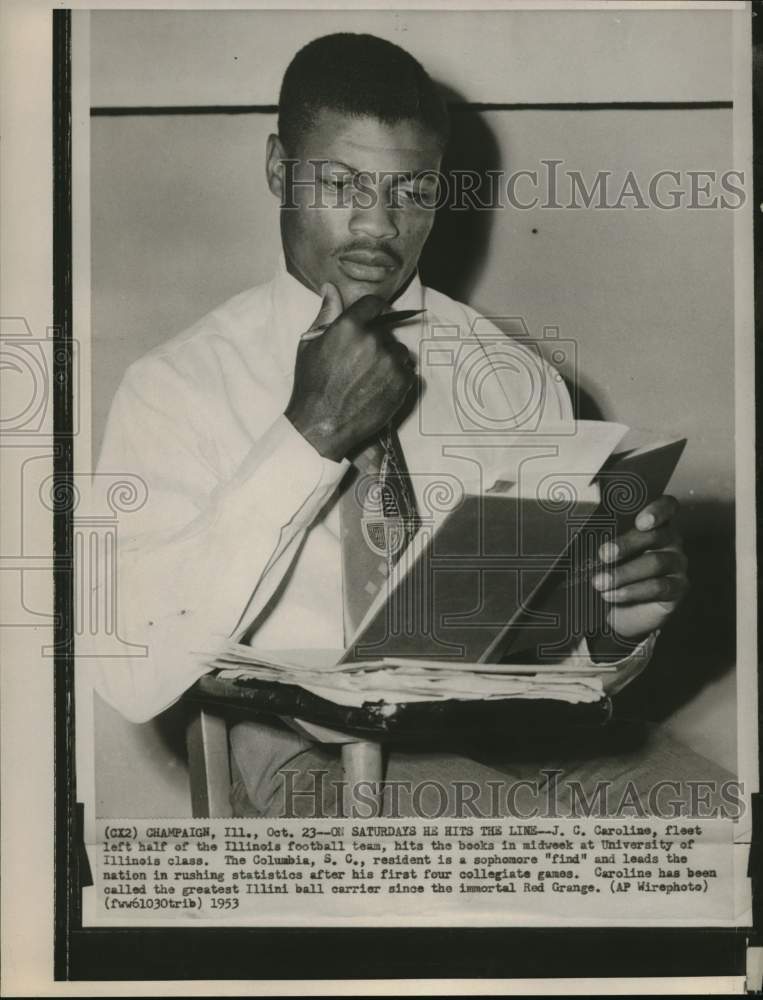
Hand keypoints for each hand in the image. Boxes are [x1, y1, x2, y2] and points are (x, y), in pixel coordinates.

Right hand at [285, 282, 415, 460]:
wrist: (321, 425)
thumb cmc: (311, 385)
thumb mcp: (309, 345)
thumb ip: (325, 314)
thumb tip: (331, 288)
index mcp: (350, 326)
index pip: (373, 304)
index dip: (373, 311)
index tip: (372, 319)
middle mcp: (373, 340)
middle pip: (386, 332)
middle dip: (376, 343)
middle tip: (359, 365)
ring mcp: (390, 361)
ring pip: (399, 352)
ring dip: (389, 361)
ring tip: (369, 379)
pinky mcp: (402, 382)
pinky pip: (408, 372)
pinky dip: (397, 379)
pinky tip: (379, 390)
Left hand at [591, 494, 687, 640]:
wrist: (621, 611)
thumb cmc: (612, 572)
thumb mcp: (605, 554)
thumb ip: (601, 539)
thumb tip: (580, 537)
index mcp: (654, 524)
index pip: (667, 507)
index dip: (658, 510)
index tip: (640, 521)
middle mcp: (670, 540)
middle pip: (656, 535)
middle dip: (626, 544)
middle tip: (603, 554)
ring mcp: (677, 563)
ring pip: (656, 562)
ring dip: (623, 573)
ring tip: (599, 582)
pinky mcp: (678, 588)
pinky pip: (659, 586)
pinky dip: (632, 591)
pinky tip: (612, 595)